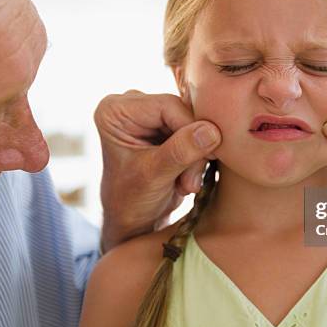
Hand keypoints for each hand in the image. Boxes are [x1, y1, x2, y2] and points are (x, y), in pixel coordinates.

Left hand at [94, 91, 220, 250]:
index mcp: (115, 110)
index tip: (205, 158)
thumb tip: (211, 131)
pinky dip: (196, 155)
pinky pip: (194, 131)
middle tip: (191, 181)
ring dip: (196, 155)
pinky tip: (187, 177)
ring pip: (192, 123)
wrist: (133, 221)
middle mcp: (130, 105)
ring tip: (187, 183)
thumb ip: (180, 151)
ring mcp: (149, 115)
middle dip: (193, 147)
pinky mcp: (165, 126)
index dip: (191, 128)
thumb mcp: (154, 176)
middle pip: (181, 112)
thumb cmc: (131, 201)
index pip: (167, 105)